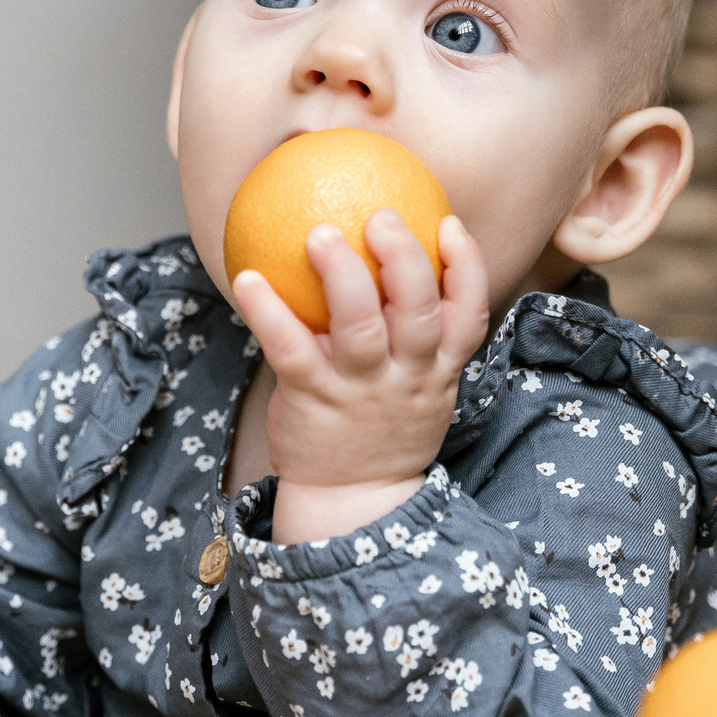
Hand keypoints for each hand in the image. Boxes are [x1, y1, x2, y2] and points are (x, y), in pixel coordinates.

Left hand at [234, 210, 488, 542]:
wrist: (352, 501)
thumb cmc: (381, 427)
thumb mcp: (418, 388)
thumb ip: (413, 334)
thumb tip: (390, 257)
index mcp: (437, 369)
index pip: (468, 314)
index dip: (466, 266)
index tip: (448, 222)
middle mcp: (406, 377)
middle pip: (420, 311)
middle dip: (406, 258)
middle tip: (382, 215)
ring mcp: (360, 390)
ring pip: (361, 328)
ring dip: (343, 275)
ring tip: (320, 233)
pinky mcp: (313, 400)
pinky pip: (290, 350)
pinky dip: (268, 313)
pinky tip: (247, 277)